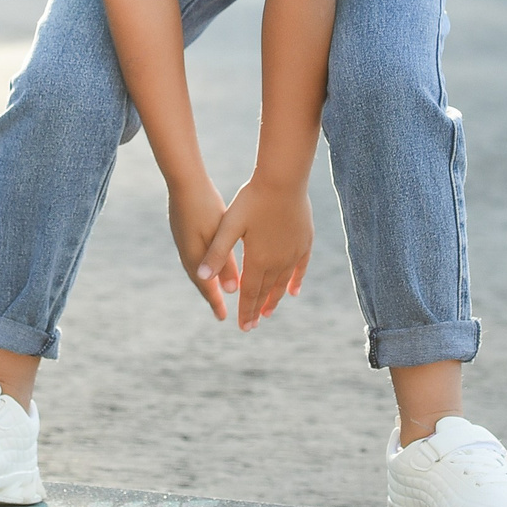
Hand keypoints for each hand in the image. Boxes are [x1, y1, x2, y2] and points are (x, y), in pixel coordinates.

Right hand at [167, 179, 235, 320]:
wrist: (184, 182)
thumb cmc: (205, 207)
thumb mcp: (219, 235)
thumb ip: (225, 262)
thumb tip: (232, 290)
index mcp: (195, 258)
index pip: (208, 287)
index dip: (216, 303)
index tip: (224, 318)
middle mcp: (187, 254)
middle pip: (201, 282)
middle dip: (212, 296)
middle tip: (219, 311)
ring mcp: (183, 243)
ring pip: (198, 270)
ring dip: (207, 282)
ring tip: (215, 290)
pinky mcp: (183, 233)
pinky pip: (195, 258)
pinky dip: (204, 267)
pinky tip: (209, 263)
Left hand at [197, 173, 312, 330]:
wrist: (284, 180)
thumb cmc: (253, 200)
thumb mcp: (229, 225)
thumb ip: (217, 253)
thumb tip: (201, 277)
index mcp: (258, 260)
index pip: (249, 293)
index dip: (245, 311)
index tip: (243, 327)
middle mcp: (278, 262)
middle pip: (266, 292)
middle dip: (257, 310)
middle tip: (252, 326)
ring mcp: (293, 253)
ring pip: (283, 284)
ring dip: (274, 299)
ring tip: (268, 312)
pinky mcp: (304, 243)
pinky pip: (300, 269)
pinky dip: (295, 282)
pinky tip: (293, 292)